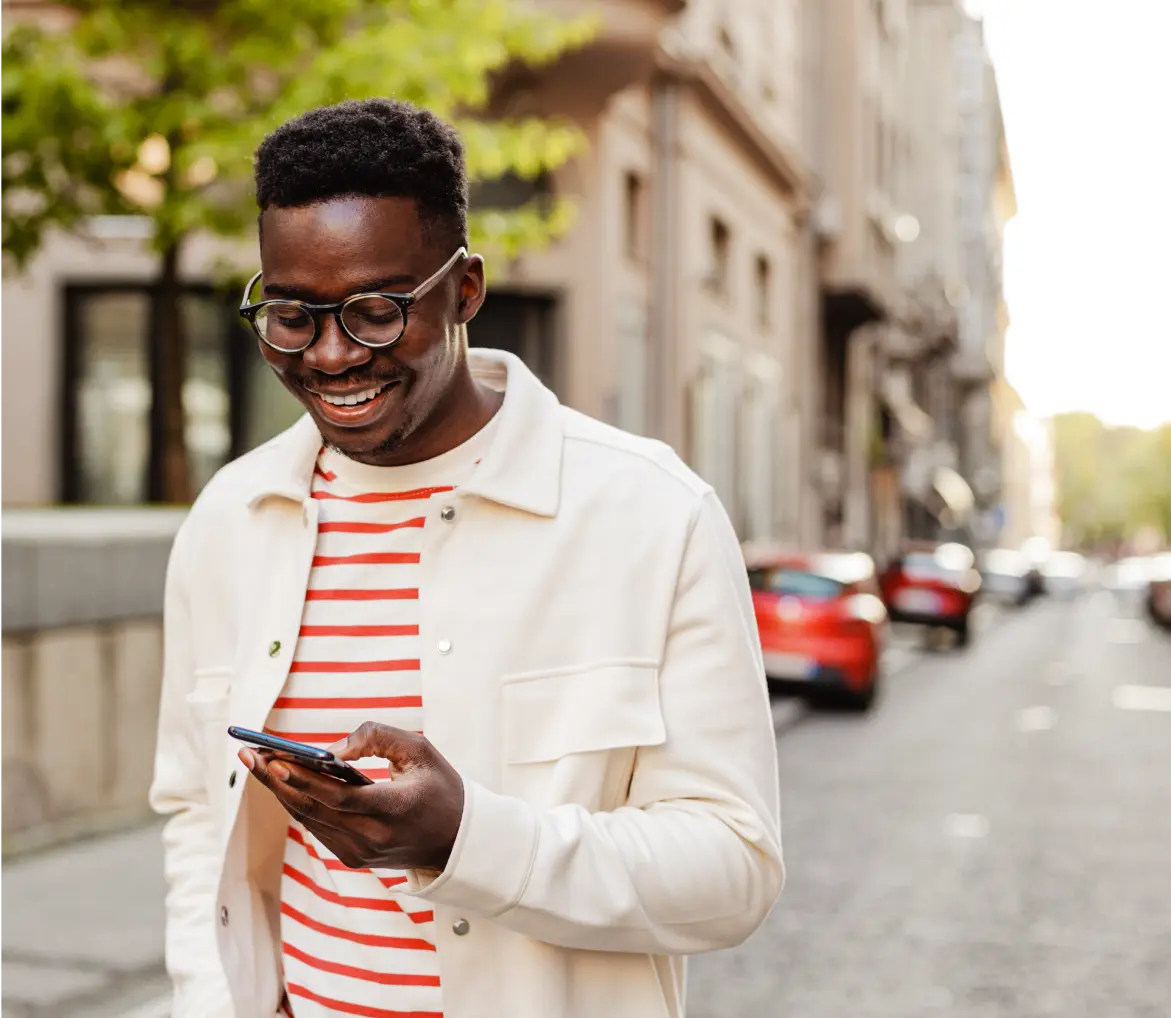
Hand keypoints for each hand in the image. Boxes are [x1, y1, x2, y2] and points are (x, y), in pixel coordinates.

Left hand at [239, 722, 464, 871]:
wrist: (458, 841)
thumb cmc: (440, 787)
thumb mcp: (420, 750)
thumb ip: (377, 739)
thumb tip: (332, 749)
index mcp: (395, 809)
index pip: (339, 796)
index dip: (304, 779)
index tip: (274, 759)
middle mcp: (374, 837)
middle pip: (313, 809)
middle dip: (277, 780)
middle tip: (250, 753)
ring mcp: (361, 852)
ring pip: (309, 820)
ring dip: (281, 792)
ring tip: (257, 763)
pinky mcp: (354, 858)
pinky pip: (318, 828)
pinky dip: (298, 804)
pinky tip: (282, 783)